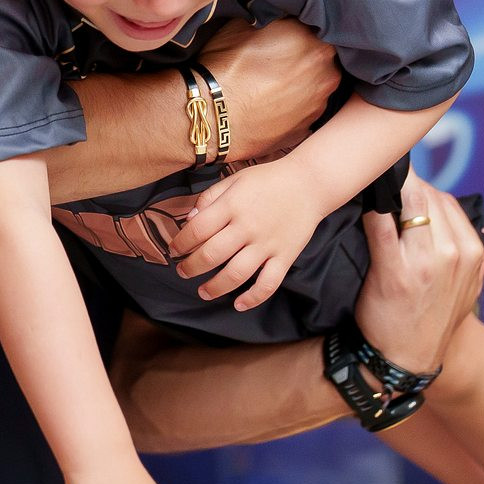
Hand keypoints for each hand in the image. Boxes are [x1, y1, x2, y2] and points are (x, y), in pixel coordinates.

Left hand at [169, 161, 324, 309]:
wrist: (309, 183)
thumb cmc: (268, 180)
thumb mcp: (235, 179)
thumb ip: (210, 198)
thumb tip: (189, 219)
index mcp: (232, 206)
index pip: (197, 230)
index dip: (180, 243)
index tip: (174, 250)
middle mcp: (247, 227)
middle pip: (211, 255)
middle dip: (191, 267)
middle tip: (183, 271)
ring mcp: (267, 244)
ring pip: (236, 274)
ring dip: (215, 287)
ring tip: (203, 291)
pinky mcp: (284, 256)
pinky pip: (268, 284)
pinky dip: (253, 298)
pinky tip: (239, 304)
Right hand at [197, 19, 339, 160]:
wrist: (213, 116)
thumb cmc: (227, 66)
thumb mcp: (247, 24)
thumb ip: (275, 18)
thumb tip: (279, 17)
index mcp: (318, 42)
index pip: (317, 27)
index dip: (299, 29)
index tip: (283, 34)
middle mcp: (328, 73)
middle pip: (321, 57)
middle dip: (304, 55)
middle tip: (277, 58)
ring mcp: (320, 104)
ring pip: (315, 83)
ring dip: (301, 81)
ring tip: (272, 84)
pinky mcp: (307, 127)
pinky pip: (305, 108)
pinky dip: (293, 103)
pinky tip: (271, 102)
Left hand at [354, 171, 483, 372]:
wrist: (404, 358)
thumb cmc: (433, 318)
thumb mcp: (470, 288)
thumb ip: (478, 255)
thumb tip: (481, 226)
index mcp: (471, 251)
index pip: (446, 200)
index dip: (420, 190)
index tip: (401, 188)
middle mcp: (453, 253)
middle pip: (426, 195)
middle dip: (403, 186)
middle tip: (380, 183)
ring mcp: (424, 262)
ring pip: (407, 201)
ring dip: (386, 191)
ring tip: (369, 188)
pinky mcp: (394, 271)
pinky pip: (380, 224)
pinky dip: (371, 208)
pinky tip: (361, 204)